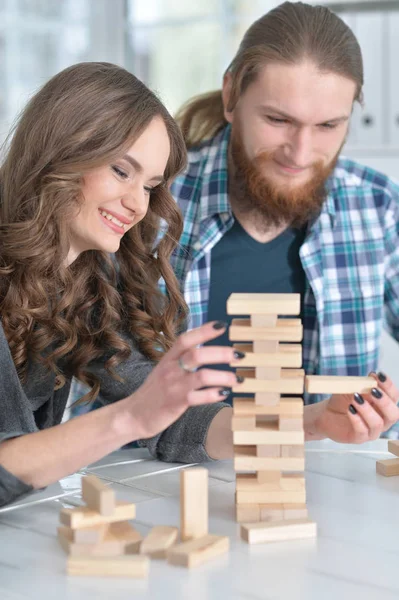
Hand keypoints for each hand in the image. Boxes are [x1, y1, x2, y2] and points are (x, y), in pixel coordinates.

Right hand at [125, 321, 242, 438]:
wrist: (134, 415)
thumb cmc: (155, 391)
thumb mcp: (165, 370)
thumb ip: (182, 359)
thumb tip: (205, 350)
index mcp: (168, 358)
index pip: (186, 339)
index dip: (204, 331)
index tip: (223, 326)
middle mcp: (171, 369)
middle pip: (197, 355)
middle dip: (221, 353)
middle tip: (239, 355)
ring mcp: (173, 386)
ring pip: (201, 376)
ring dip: (223, 376)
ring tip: (237, 380)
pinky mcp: (176, 403)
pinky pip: (198, 397)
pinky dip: (214, 394)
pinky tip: (224, 393)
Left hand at [305, 372, 398, 442]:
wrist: (326, 414)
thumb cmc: (343, 401)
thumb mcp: (353, 389)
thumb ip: (364, 385)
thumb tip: (373, 377)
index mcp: (383, 406)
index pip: (394, 397)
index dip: (389, 386)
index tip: (380, 375)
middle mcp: (382, 420)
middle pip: (393, 414)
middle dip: (384, 402)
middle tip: (373, 390)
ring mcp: (371, 431)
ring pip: (377, 423)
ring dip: (367, 409)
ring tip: (356, 398)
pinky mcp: (359, 438)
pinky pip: (362, 431)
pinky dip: (356, 419)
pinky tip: (350, 409)